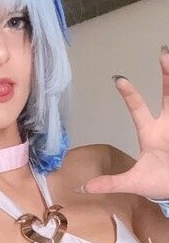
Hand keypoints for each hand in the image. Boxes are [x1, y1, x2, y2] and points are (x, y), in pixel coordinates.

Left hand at [83, 48, 168, 198]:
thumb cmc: (157, 183)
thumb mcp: (133, 182)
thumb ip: (111, 183)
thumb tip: (82, 188)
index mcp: (150, 133)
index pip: (138, 109)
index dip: (129, 94)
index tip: (118, 79)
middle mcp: (166, 125)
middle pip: (168, 95)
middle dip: (167, 75)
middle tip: (163, 54)